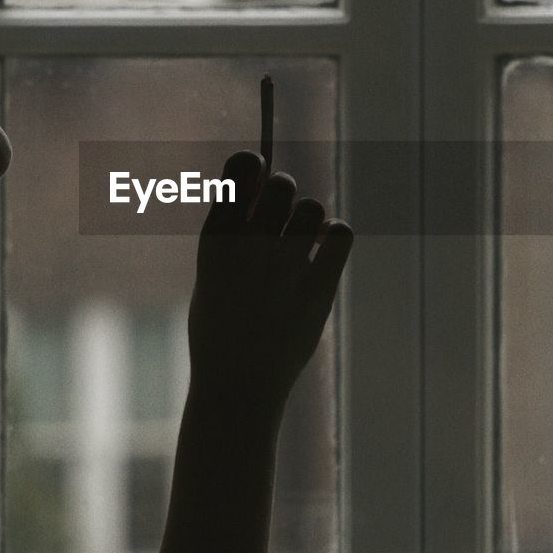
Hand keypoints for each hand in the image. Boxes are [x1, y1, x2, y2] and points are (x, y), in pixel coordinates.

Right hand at [187, 150, 352, 410]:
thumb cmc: (220, 330)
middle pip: (282, 184)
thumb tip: (262, 182)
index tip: (255, 172)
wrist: (238, 387)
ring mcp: (285, 268)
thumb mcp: (212, 276)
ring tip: (301, 239)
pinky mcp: (318, 289)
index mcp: (216, 241)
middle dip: (283, 191)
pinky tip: (323, 248)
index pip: (240, 170)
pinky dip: (334, 235)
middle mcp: (250, 248)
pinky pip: (340, 235)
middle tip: (281, 212)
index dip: (251, 165)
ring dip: (309, 217)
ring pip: (312, 208)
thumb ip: (234, 232)